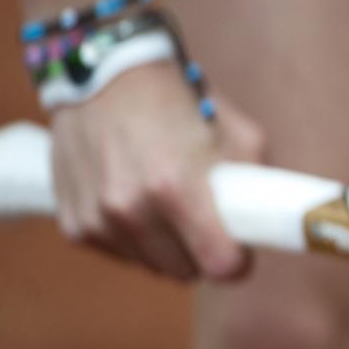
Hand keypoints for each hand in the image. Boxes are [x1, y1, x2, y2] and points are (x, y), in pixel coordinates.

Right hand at [49, 61, 264, 280]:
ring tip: (171, 205)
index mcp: (175, 188)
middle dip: (203, 252)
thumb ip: (257, 182)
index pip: (218, 264)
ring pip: (153, 266)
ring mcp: (99, 220)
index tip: (242, 252)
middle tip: (208, 222)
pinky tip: (139, 203)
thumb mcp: (238, 133)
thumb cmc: (181, 102)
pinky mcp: (76, 224)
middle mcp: (131, 210)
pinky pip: (120, 254)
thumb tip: (273, 221)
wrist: (108, 76)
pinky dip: (135, 239)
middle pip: (186, 272)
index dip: (238, 263)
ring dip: (168, 248)